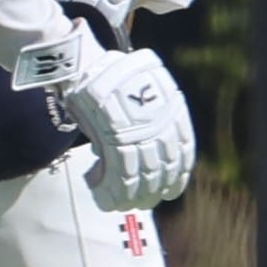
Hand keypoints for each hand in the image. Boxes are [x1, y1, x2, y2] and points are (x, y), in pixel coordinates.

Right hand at [64, 46, 194, 211]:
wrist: (84, 61)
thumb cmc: (104, 74)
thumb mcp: (133, 91)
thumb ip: (141, 120)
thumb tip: (128, 148)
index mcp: (171, 110)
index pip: (183, 151)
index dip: (177, 176)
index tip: (170, 191)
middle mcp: (160, 124)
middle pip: (162, 168)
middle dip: (152, 190)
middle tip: (143, 203)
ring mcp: (138, 132)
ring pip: (140, 176)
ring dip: (130, 196)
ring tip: (119, 204)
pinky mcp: (115, 139)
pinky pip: (117, 174)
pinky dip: (110, 190)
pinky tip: (103, 198)